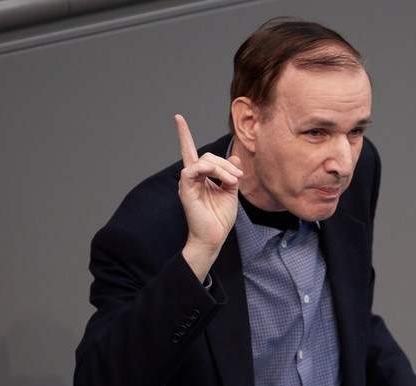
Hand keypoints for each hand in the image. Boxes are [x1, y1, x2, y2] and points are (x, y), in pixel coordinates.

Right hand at [175, 114, 243, 281]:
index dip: (184, 135)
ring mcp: (188, 183)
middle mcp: (192, 178)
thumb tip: (234, 159)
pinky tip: (224, 180)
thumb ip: (231, 174)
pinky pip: (194, 169)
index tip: (178, 118)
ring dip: (223, 168)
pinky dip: (212, 170)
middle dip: (226, 164)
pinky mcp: (186, 189)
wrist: (214, 238)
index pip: (190, 152)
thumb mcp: (231, 192)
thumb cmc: (220, 218)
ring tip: (233, 181)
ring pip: (203, 160)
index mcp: (200, 178)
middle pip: (207, 156)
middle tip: (238, 178)